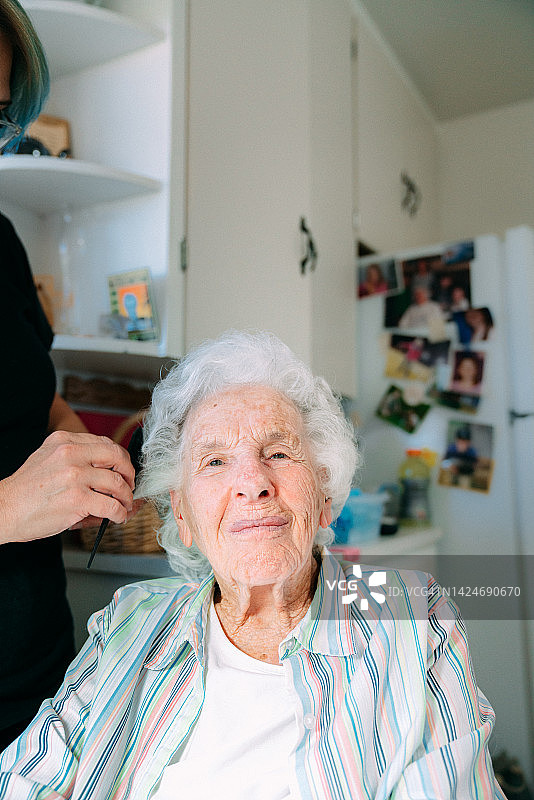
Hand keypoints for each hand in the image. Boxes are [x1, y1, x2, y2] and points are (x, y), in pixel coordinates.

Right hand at [0, 431, 136, 543]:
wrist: (3, 510)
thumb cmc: (26, 492)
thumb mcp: (49, 461)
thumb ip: (77, 460)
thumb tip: (110, 473)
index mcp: (64, 441)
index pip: (105, 443)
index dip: (120, 459)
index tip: (123, 470)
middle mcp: (70, 454)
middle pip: (116, 457)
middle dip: (129, 473)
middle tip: (129, 486)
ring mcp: (75, 475)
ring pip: (117, 482)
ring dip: (126, 497)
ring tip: (124, 505)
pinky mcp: (78, 498)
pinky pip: (111, 504)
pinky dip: (120, 513)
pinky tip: (117, 517)